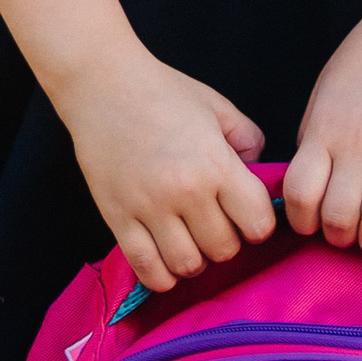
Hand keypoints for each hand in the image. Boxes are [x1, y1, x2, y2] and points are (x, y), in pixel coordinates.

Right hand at [57, 46, 277, 292]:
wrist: (103, 85)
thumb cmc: (164, 92)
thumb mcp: (219, 108)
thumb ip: (249, 142)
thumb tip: (258, 177)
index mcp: (215, 163)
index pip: (257, 223)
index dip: (258, 224)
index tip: (247, 215)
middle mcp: (185, 191)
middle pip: (224, 249)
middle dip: (227, 241)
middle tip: (215, 224)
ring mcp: (148, 208)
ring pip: (188, 265)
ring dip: (196, 260)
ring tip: (191, 241)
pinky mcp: (117, 218)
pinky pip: (147, 269)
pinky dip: (162, 275)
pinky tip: (166, 260)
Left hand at [284, 2, 361, 255]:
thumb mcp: (323, 95)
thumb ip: (314, 139)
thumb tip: (307, 186)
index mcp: (324, 128)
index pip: (299, 192)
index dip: (301, 221)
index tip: (310, 225)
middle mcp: (357, 142)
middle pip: (338, 213)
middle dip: (338, 238)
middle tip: (345, 237)